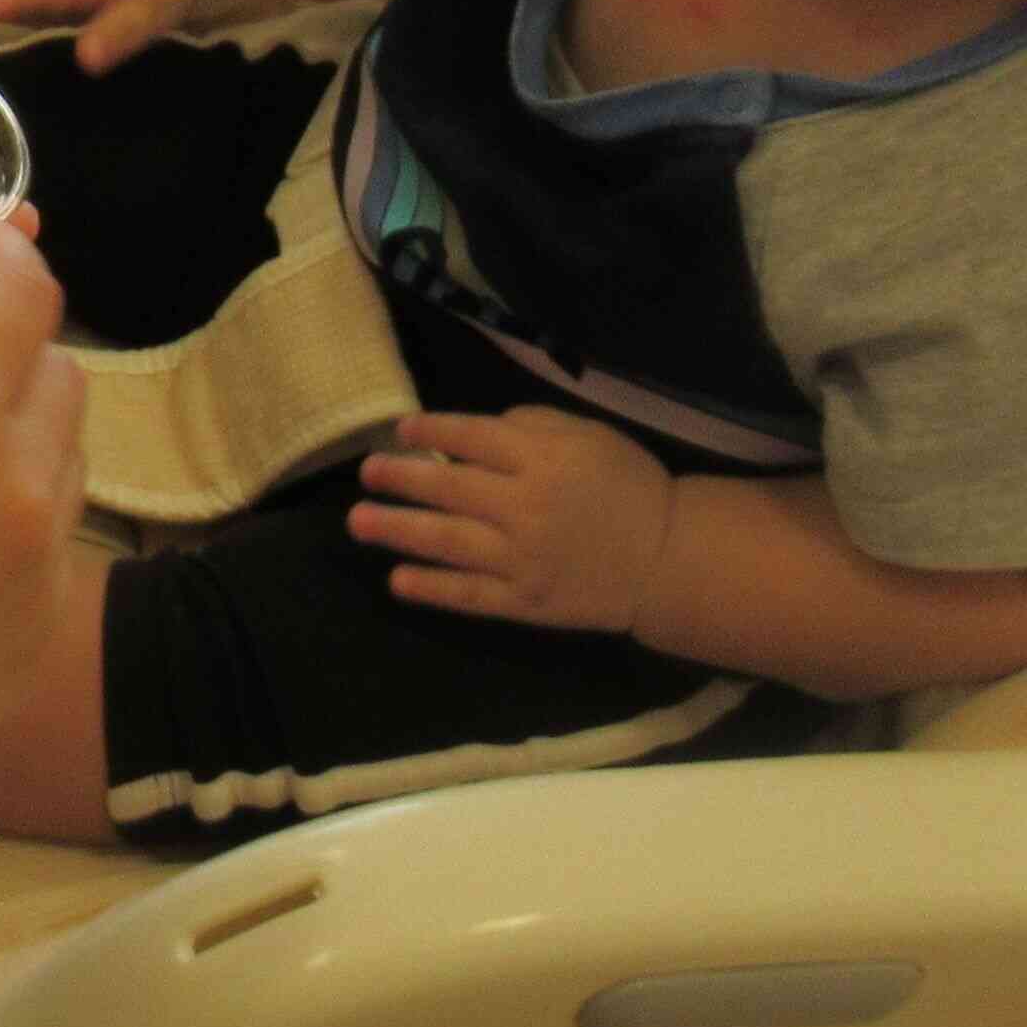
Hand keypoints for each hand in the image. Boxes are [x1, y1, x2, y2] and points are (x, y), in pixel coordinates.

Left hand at [347, 408, 677, 630]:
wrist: (668, 558)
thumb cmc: (626, 486)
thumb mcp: (588, 435)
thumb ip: (530, 426)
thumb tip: (472, 434)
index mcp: (543, 459)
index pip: (470, 438)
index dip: (430, 432)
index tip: (400, 431)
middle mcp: (525, 506)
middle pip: (447, 488)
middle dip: (400, 479)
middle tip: (366, 473)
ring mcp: (522, 558)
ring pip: (446, 542)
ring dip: (397, 530)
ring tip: (358, 521)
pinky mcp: (524, 601)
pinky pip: (468, 594)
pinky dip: (431, 588)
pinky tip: (397, 580)